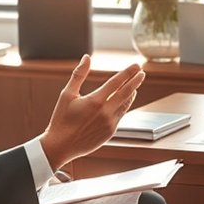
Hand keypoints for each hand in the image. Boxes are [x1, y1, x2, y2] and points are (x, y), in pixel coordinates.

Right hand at [40, 55, 144, 169]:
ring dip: (131, 93)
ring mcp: (110, 123)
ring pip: (125, 104)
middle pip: (126, 92)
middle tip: (142, 73)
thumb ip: (78, 74)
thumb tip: (86, 58)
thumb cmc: (61, 119)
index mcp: (95, 101)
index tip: (136, 66)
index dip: (128, 73)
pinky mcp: (110, 132)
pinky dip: (124, 106)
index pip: (117, 82)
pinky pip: (121, 115)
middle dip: (136, 81)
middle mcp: (105, 112)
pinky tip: (124, 101)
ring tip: (135, 86)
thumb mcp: (67, 94)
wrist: (61, 146)